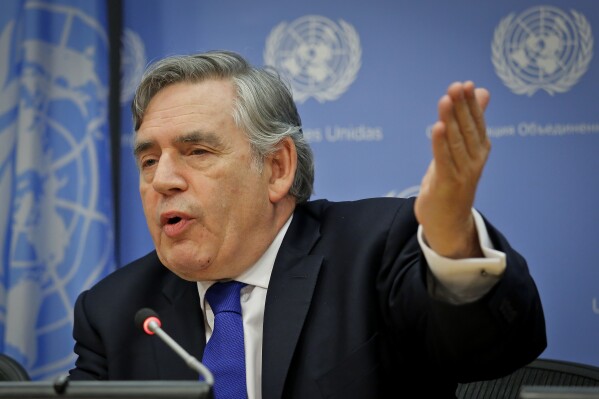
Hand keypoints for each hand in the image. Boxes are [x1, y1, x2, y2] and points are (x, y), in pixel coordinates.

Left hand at [415, 81, 490, 258]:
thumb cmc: (453, 182)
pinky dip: (440, 143)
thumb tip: (482, 92)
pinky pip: (443, 160)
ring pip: (455, 142)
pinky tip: (438, 126)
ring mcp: (462, 173)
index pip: (477, 124)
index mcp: (479, 151)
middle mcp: (474, 161)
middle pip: (467, 130)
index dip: (472, 104)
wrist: (449, 223)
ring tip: (446, 100)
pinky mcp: (446, 184)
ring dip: (451, 120)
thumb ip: (471, 121)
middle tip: (456, 86)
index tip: (466, 85)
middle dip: (461, 107)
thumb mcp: (462, 149)